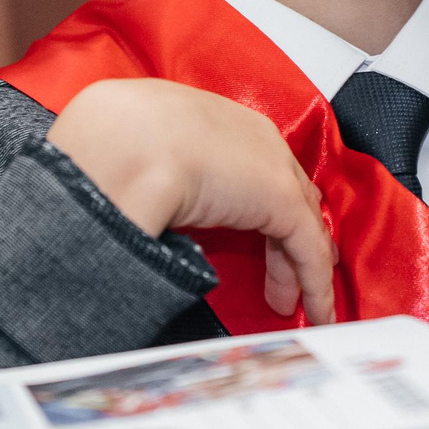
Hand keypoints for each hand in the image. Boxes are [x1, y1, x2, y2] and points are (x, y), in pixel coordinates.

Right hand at [46, 78, 336, 323]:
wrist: (123, 143)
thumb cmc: (111, 142)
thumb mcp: (132, 150)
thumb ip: (150, 171)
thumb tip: (138, 201)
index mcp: (211, 117)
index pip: (251, 162)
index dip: (257, 199)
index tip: (255, 230)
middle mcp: (249, 135)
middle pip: (284, 190)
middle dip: (287, 233)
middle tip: (283, 270)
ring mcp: (269, 167)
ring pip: (299, 222)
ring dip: (297, 267)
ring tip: (288, 302)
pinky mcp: (281, 201)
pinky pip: (308, 249)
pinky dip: (314, 284)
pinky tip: (316, 310)